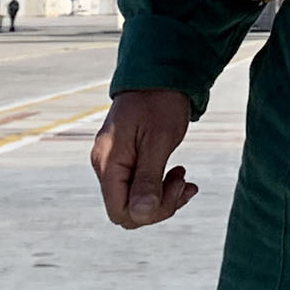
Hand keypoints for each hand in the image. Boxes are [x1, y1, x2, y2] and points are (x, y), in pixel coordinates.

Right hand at [91, 88, 199, 229]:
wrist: (159, 74)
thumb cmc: (160, 102)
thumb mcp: (159, 140)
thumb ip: (148, 178)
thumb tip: (141, 214)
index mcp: (108, 162)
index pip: (119, 211)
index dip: (148, 213)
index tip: (175, 191)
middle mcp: (105, 165)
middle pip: (127, 210)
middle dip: (159, 205)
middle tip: (184, 183)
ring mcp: (114, 162)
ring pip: (135, 200)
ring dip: (163, 196)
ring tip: (184, 177)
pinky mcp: (125, 159)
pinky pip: (139, 186)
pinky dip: (160, 186)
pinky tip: (178, 176)